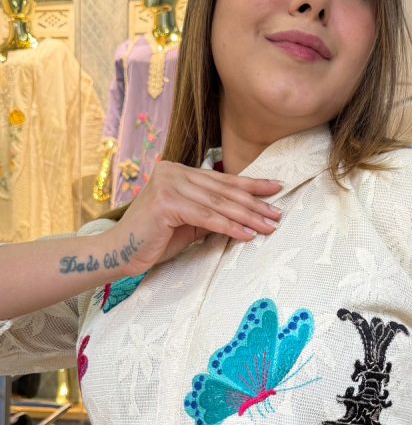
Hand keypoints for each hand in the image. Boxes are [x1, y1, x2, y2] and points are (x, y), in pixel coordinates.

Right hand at [109, 159, 282, 275]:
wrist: (120, 253)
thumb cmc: (154, 240)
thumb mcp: (189, 222)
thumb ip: (211, 212)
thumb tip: (246, 213)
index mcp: (177, 171)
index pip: (221, 180)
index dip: (251, 185)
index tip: (276, 189)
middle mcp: (172, 171)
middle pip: (223, 191)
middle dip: (254, 203)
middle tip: (278, 213)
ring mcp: (168, 184)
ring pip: (218, 203)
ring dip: (247, 217)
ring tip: (269, 226)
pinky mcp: (166, 203)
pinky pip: (206, 217)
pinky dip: (229, 226)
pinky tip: (247, 234)